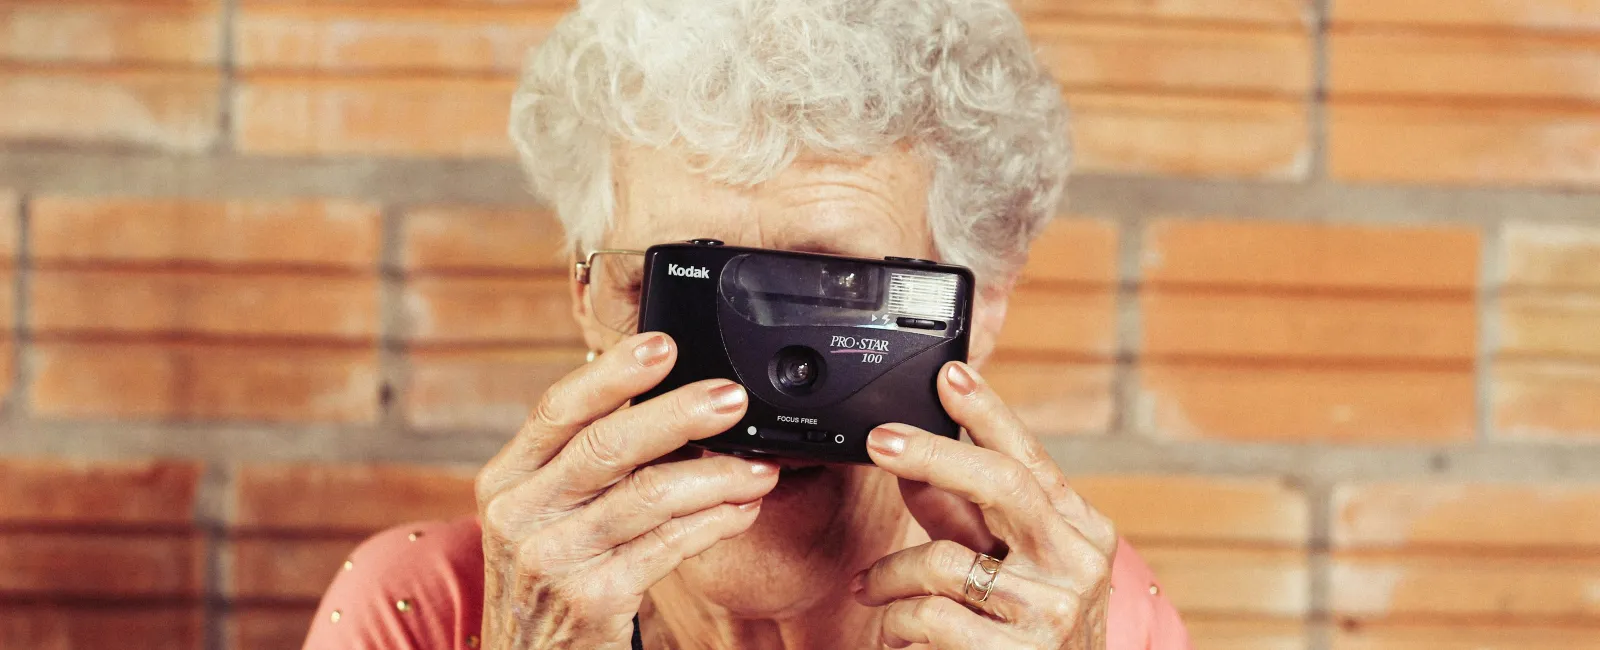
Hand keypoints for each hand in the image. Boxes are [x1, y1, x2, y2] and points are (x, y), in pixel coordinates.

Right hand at [475, 333, 778, 648]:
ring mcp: (553, 558)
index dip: (612, 373)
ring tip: (760, 466)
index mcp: (506, 480)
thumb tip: (662, 400)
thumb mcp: (544, 516)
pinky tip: (742, 510)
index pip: (557, 410)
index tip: (662, 344)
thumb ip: (585, 465)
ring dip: (716, 476)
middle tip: (731, 397)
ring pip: (647, 496)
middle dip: (677, 414)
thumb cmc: (550, 580)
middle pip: (606, 445)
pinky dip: (713, 524)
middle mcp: (520, 514)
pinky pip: (667, 547)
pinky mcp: (592, 599)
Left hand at [853, 361, 1117, 648]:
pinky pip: (927, 615)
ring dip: (890, 575)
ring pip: (944, 559)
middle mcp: (1078, 565)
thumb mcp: (1004, 570)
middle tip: (879, 441)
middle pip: (1001, 484)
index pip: (1031, 459)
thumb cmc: (1024, 639)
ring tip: (874, 591)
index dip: (988, 413)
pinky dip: (895, 622)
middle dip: (933, 454)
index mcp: (1081, 532)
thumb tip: (914, 465)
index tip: (949, 374)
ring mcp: (1053, 611)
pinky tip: (895, 635)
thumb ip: (965, 519)